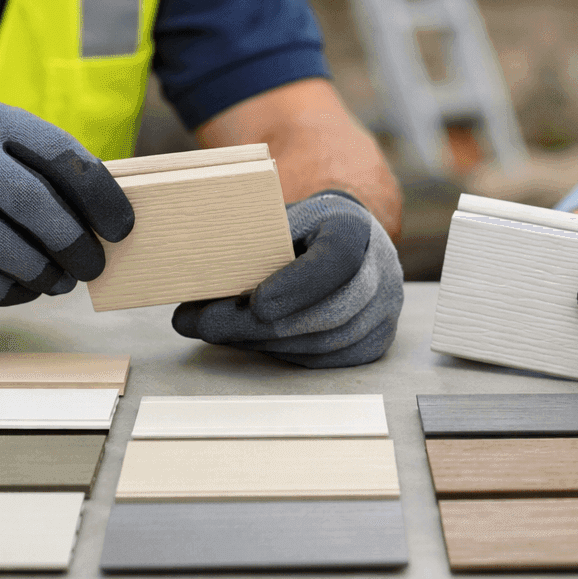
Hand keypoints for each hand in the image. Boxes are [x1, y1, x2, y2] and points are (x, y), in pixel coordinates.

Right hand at [0, 104, 133, 304]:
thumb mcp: (0, 140)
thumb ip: (47, 168)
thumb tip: (105, 221)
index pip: (63, 157)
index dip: (102, 198)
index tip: (122, 228)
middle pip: (36, 206)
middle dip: (75, 244)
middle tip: (92, 265)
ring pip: (8, 252)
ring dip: (45, 275)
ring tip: (60, 281)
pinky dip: (10, 292)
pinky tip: (24, 288)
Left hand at [171, 191, 402, 367]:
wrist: (347, 239)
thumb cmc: (302, 229)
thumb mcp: (279, 219)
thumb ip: (248, 245)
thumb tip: (193, 283)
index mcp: (355, 227)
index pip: (336, 258)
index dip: (297, 285)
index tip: (256, 304)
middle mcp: (381, 270)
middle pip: (329, 311)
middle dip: (262, 326)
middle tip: (208, 326)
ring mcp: (384, 310)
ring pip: (326, 342)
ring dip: (266, 344)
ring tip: (218, 333)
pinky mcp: (376, 340)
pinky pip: (328, 359)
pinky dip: (284, 354)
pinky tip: (252, 342)